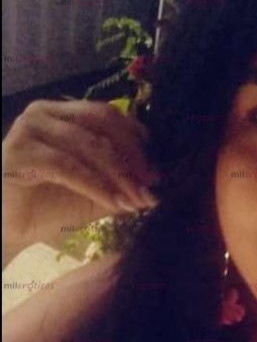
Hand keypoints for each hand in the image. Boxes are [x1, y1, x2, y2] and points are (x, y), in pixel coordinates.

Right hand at [2, 99, 160, 254]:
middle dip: (132, 155)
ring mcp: (29, 129)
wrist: (8, 229)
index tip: (158, 171)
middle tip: (152, 184)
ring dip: (118, 174)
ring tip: (137, 198)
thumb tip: (155, 188)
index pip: (108, 116)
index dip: (137, 141)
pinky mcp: (19, 152)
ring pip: (87, 145)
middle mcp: (44, 112)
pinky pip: (67, 167)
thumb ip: (120, 184)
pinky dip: (95, 185)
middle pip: (102, 123)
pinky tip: (114, 202)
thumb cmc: (47, 207)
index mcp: (63, 113)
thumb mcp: (93, 194)